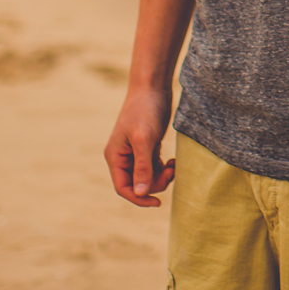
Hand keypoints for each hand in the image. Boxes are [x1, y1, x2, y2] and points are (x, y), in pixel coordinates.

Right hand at [103, 83, 175, 206]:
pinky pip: (155, 168)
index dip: (138, 198)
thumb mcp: (144, 139)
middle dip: (155, 183)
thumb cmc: (145, 110)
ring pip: (148, 177)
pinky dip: (164, 168)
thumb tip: (139, 192)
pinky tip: (173, 161)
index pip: (123, 188)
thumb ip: (142, 166)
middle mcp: (123, 157)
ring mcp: (135, 153)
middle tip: (171, 171)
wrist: (153, 87)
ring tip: (173, 165)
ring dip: (162, 176)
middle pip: (137, 185)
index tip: (157, 203)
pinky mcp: (148, 147)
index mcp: (115, 157)